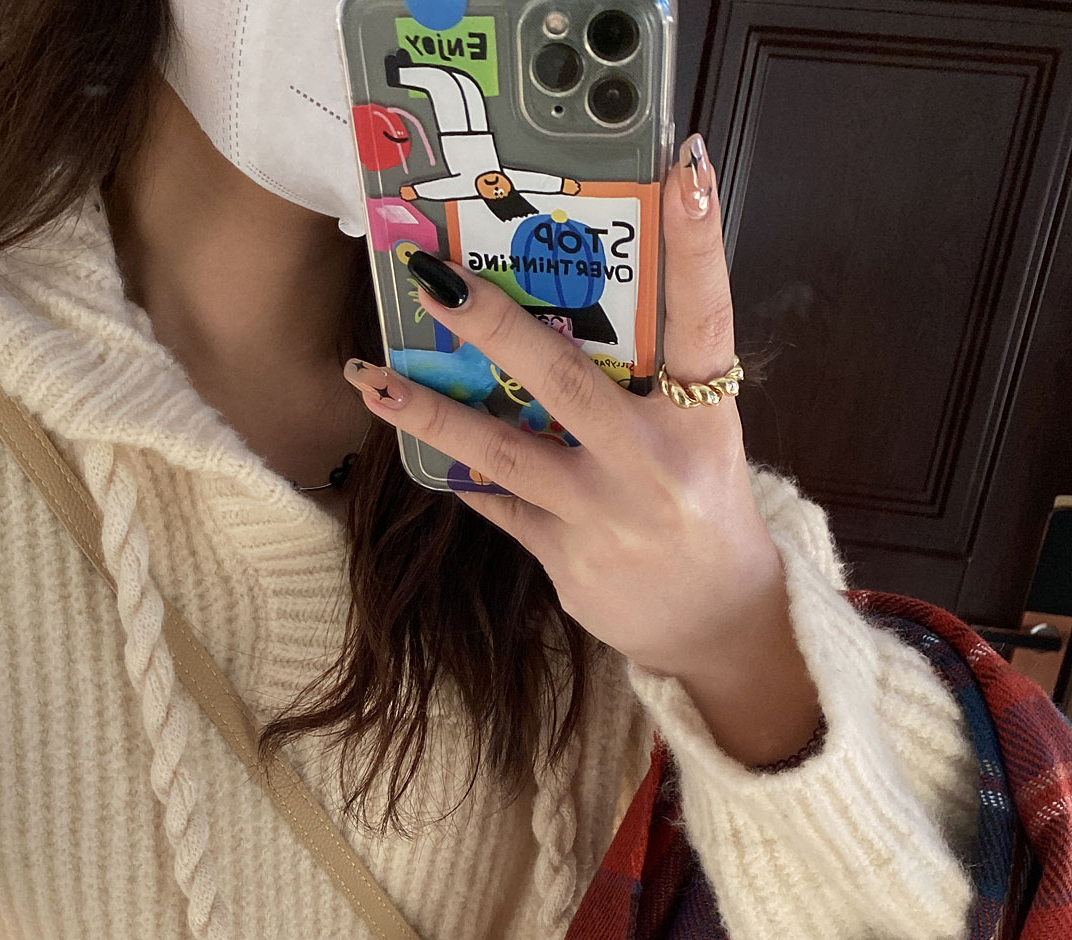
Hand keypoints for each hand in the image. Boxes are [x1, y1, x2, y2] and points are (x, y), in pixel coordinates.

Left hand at [344, 134, 822, 769]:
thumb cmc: (701, 507)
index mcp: (701, 416)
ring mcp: (604, 515)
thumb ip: (649, 384)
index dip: (697, 243)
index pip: (705, 314)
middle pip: (565, 380)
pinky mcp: (568, 561)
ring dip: (430, 414)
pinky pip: (499, 506)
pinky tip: (420, 445)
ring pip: (504, 453)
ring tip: (369, 379)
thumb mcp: (700, 437)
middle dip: (493, 326)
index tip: (684, 169)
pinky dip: (462, 474)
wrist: (716, 622)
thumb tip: (565, 313)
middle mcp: (651, 461)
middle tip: (432, 278)